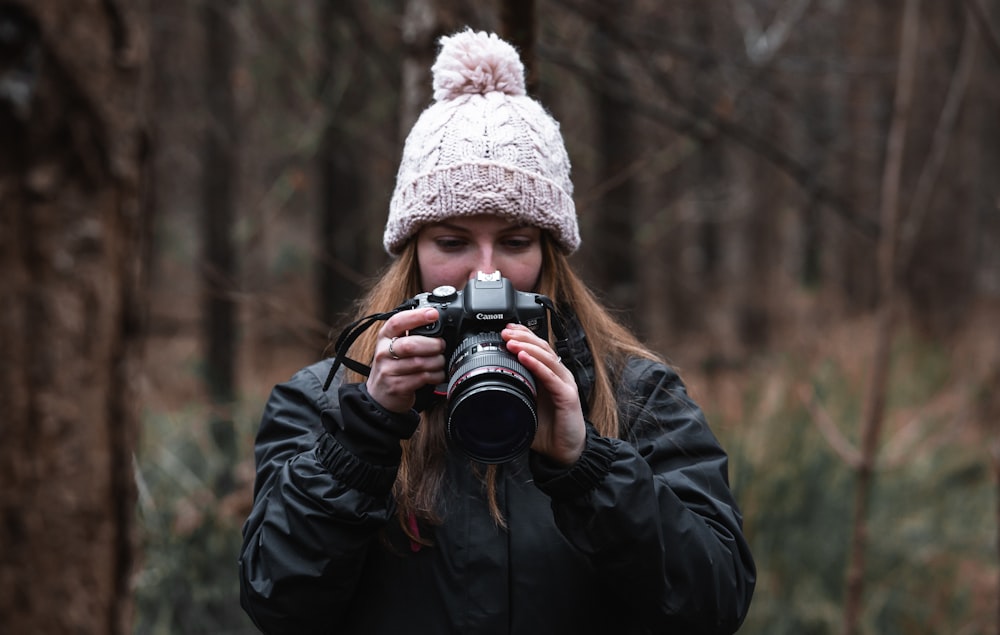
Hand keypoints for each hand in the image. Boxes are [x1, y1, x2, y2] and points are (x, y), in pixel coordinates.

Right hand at [366, 308, 445, 412]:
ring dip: (436, 361)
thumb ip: (409, 334)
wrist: (379, 396)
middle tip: (441, 345)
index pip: (397, 322)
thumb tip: (435, 321)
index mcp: (384, 337)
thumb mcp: (394, 346)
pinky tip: (437, 374)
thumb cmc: (392, 367)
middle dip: (432, 344)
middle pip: (410, 345)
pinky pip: (421, 378)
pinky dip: (435, 375)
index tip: (433, 314)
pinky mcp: (397, 386)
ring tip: (441, 361)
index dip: (416, 316)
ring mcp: (388, 371)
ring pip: (418, 363)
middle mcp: (383, 352)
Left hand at [501, 324, 585, 465]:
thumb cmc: (548, 430)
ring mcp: (564, 384)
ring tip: (511, 341)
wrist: (566, 452)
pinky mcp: (567, 396)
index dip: (523, 335)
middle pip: (541, 347)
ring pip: (547, 357)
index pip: (536, 348)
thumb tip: (485, 393)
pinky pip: (551, 376)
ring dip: (528, 346)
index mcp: (547, 376)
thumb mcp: (524, 409)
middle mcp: (558, 376)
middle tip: (505, 331)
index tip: (505, 329)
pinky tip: (525, 357)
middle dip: (523, 336)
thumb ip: (511, 397)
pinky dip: (537, 365)